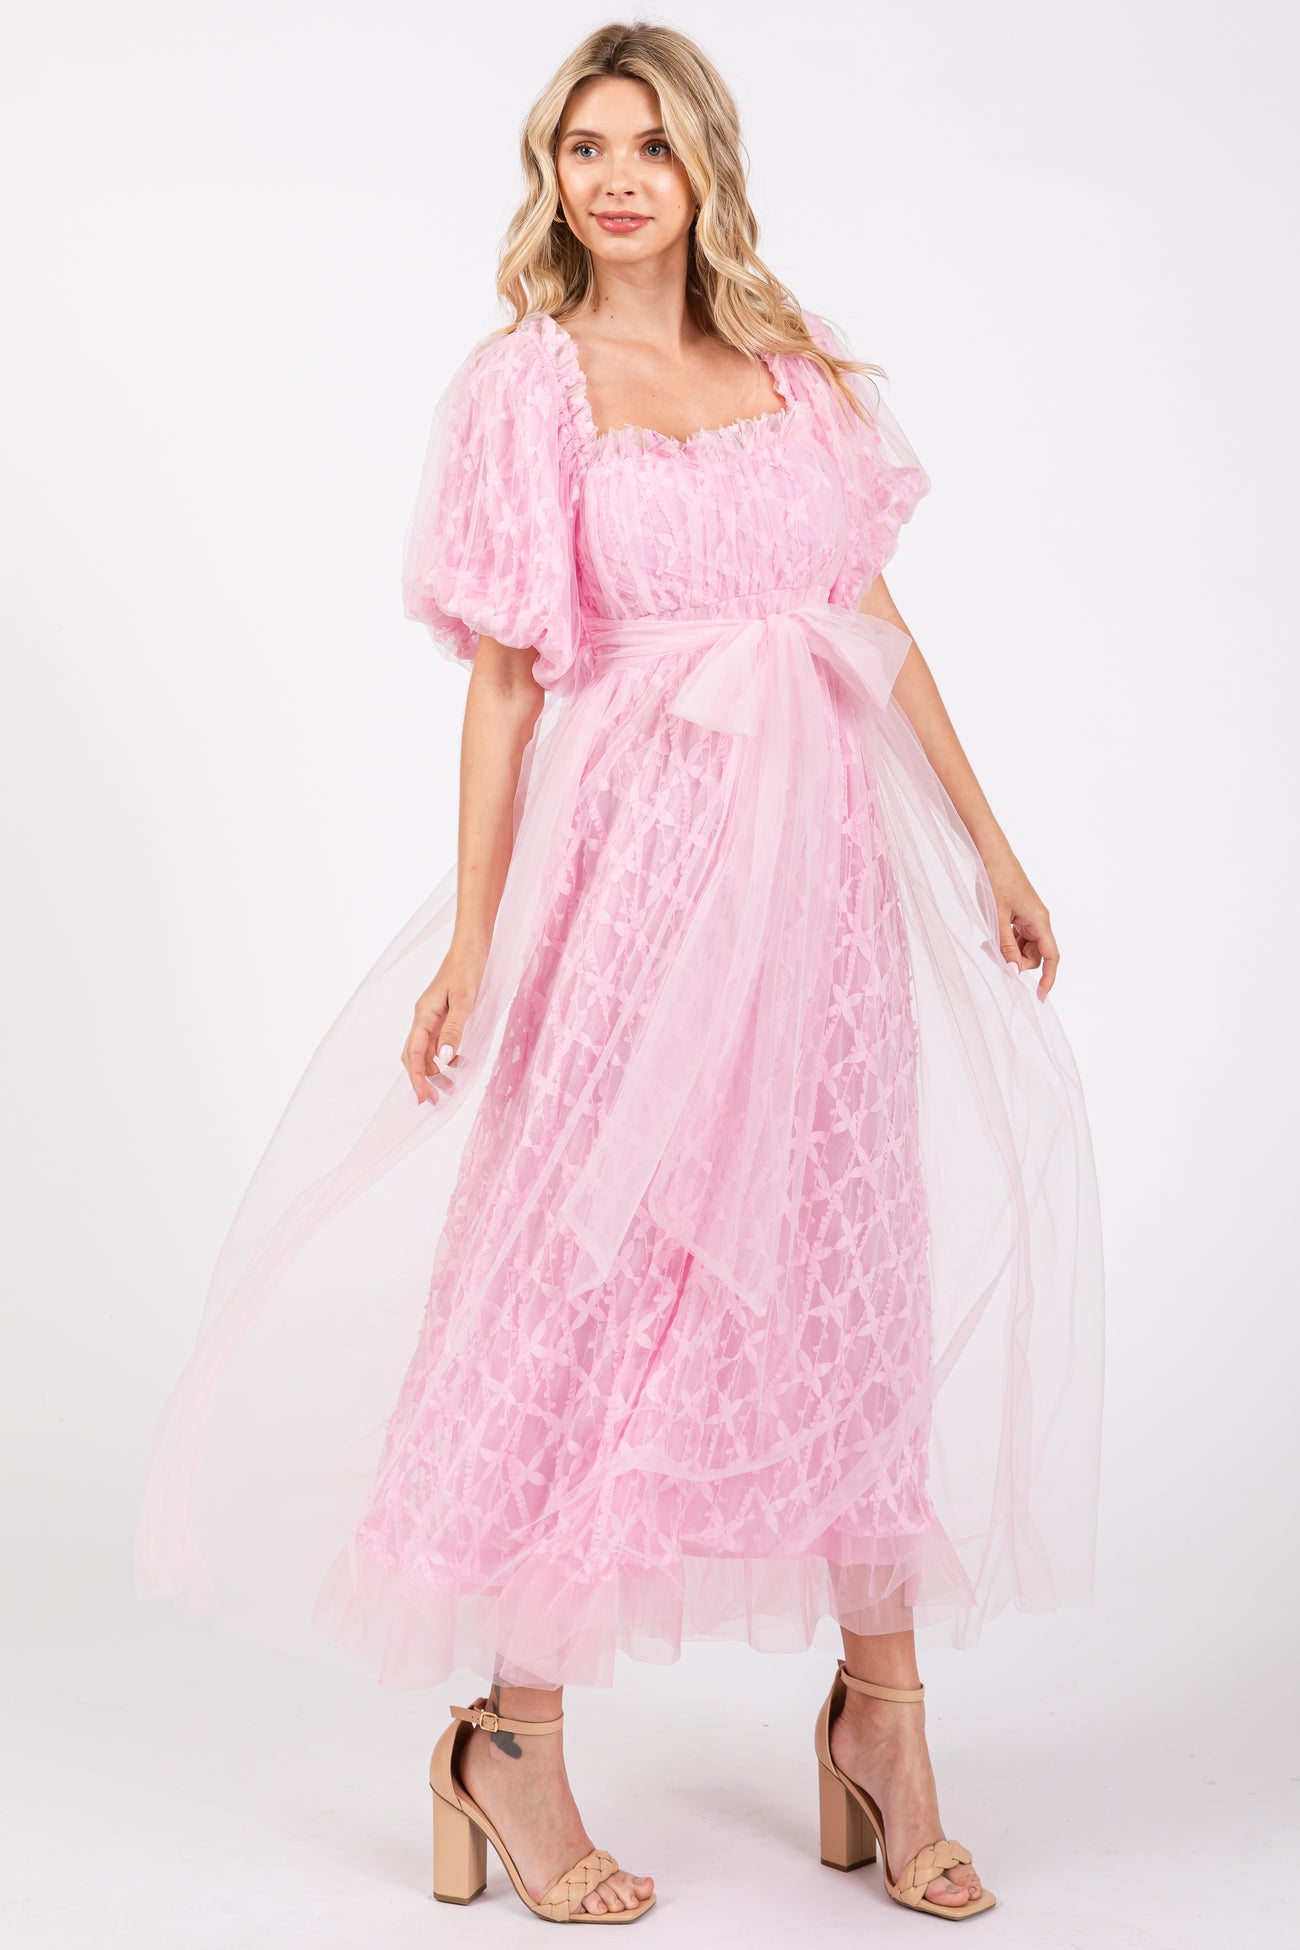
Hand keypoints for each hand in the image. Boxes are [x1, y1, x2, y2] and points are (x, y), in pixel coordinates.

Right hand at [401, 938, 486, 1103]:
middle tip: (434, 1100)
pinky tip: (458, 1063)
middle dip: (420, 1079)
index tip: (422, 1098)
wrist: (471, 947)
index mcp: (424, 1015)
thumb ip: (454, 1030)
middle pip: (413, 1055)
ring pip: (425, 1050)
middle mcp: (423, 1017)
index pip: (414, 1053)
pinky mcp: (442, 1014)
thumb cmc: (466, 970)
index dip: (416, 1077)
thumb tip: (445, 1059)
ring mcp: (432, 1016)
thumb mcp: (464, 1001)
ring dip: (433, 1070)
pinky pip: (437, 1041)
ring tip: (449, 1087)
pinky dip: (444, 1056)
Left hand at [987, 857, 1058, 999]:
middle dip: (1015, 961)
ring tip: (987, 943)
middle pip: (1034, 955)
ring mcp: (1029, 917)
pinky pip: (1016, 936)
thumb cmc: (996, 880)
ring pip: (1023, 947)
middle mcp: (1038, 921)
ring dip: (1007, 951)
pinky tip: (990, 935)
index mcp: (1039, 921)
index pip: (1051, 957)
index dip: (1048, 978)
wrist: (991, 854)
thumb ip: (1005, 946)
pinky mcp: (1019, 914)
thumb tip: (1013, 972)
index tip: (1040, 997)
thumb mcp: (997, 916)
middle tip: (991, 954)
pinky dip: (1004, 941)